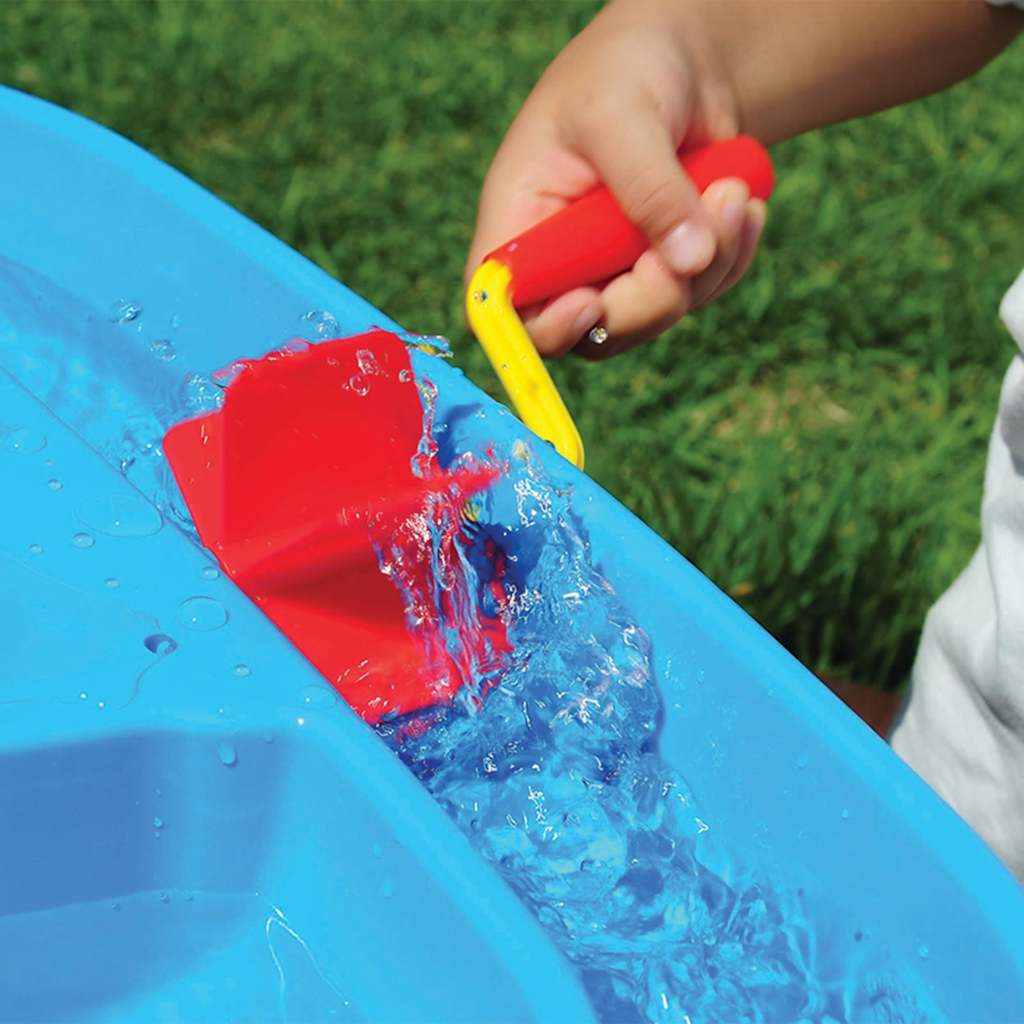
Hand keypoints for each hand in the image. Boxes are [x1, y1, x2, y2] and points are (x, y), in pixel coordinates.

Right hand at [464, 0, 765, 360]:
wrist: (683, 60)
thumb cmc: (624, 67)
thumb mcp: (621, 113)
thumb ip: (648, 187)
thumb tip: (689, 262)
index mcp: (520, 224)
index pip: (502, 308)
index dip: (541, 326)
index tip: (592, 302)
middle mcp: (561, 263)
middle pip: (593, 332)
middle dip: (654, 295)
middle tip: (702, 234)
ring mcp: (614, 274)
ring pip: (656, 317)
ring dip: (708, 267)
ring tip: (731, 192)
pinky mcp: (664, 272)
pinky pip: (699, 294)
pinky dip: (730, 257)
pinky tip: (739, 204)